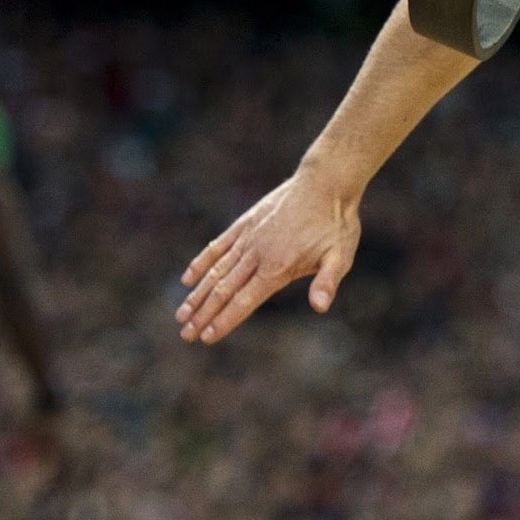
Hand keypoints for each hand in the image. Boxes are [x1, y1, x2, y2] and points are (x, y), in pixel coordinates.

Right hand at [176, 170, 361, 345]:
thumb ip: (326, 281)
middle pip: (223, 290)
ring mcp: (248, 238)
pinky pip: (218, 245)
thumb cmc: (335, 222)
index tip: (205, 337)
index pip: (243, 301)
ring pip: (216, 270)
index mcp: (277, 268)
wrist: (324, 182)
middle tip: (185, 335)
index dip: (224, 321)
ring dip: (197, 294)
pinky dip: (202, 261)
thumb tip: (320, 307)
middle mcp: (257, 255)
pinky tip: (188, 277)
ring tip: (180, 314)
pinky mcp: (246, 223)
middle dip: (203, 314)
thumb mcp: (340, 255)